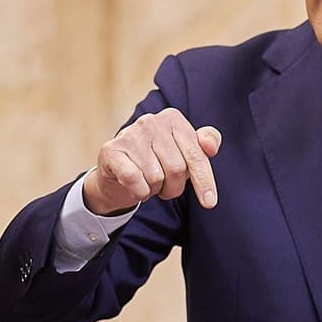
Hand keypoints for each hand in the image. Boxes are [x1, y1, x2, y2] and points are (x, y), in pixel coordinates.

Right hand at [83, 110, 222, 215]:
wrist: (118, 173)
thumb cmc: (157, 162)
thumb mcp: (185, 153)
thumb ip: (205, 145)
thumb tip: (210, 147)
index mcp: (173, 118)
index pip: (196, 154)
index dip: (204, 180)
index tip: (210, 202)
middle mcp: (151, 121)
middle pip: (177, 169)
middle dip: (174, 187)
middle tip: (164, 186)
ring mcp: (129, 134)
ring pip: (156, 177)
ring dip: (155, 189)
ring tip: (148, 182)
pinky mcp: (111, 150)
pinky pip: (134, 180)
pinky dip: (139, 191)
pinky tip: (136, 187)